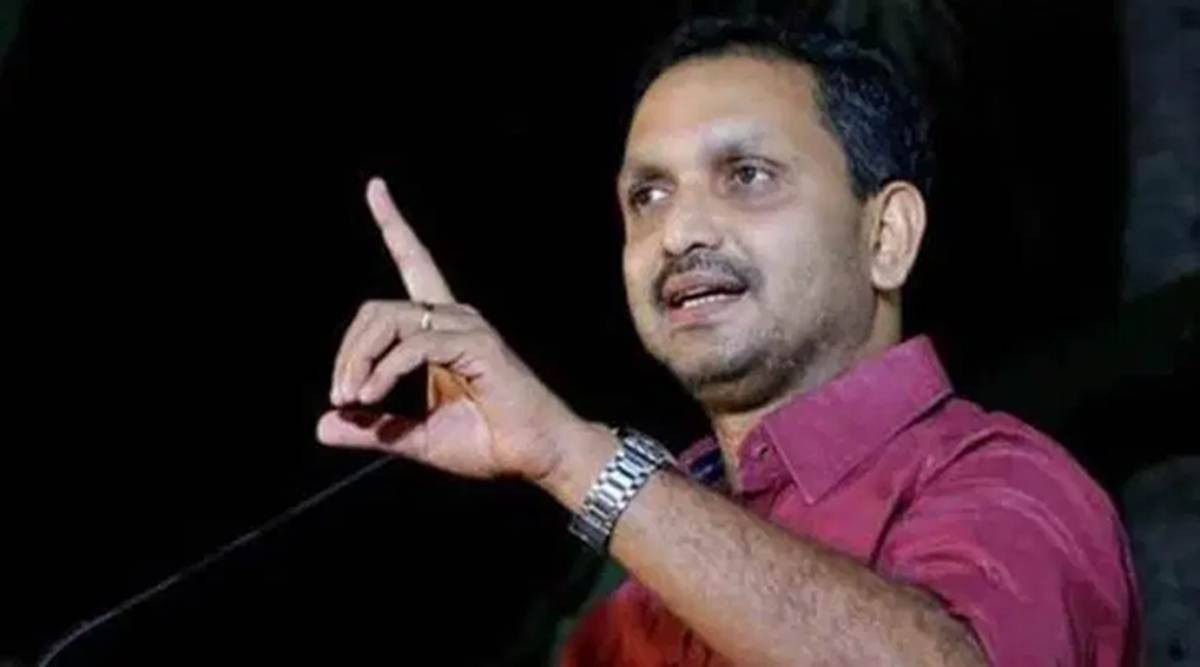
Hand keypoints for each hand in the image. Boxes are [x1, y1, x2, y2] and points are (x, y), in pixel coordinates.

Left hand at [317, 178, 587, 482]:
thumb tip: (322, 425)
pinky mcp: (478, 344)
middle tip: (340, 397)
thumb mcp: (415, 436)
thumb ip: (373, 428)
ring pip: (390, 320)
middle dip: (348, 350)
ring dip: (360, 361)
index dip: (394, 225)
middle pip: (378, 309)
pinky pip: (415, 345)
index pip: (415, 263)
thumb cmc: (488, 442)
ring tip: (352, 399)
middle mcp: (455, 317)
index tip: (375, 187)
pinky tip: (372, 396)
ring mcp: (468, 327)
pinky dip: (385, 371)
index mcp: (442, 329)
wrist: (536, 456)